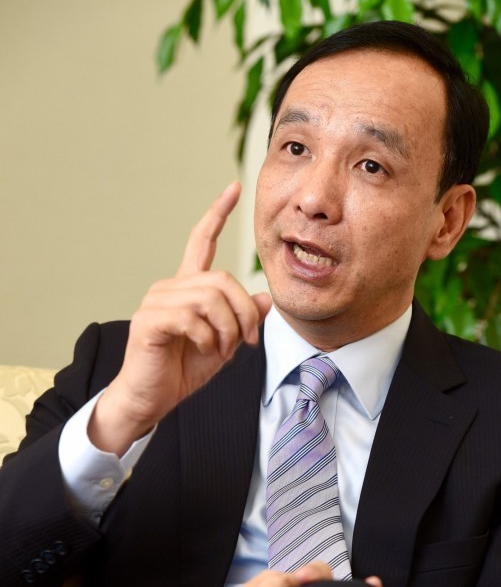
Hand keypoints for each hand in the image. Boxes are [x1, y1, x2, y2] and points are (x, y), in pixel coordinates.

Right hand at [89, 182, 271, 453]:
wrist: (150, 399)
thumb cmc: (182, 371)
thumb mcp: (225, 345)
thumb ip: (243, 321)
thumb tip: (265, 299)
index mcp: (187, 289)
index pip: (201, 241)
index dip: (217, 214)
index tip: (234, 188)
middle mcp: (169, 288)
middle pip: (221, 280)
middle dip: (244, 312)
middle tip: (247, 341)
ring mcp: (156, 302)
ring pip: (209, 298)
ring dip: (227, 328)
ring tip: (223, 349)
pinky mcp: (149, 321)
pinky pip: (191, 317)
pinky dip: (207, 337)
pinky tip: (202, 349)